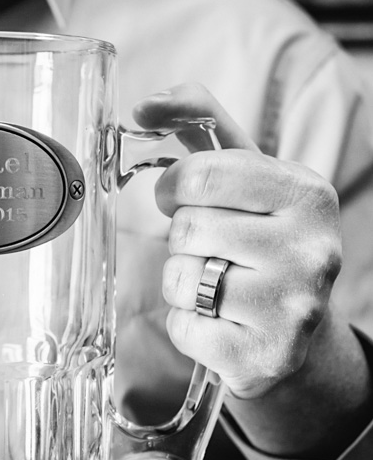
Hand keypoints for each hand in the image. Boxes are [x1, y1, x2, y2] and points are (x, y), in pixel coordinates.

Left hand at [134, 82, 342, 399]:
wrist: (293, 327)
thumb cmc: (257, 237)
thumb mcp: (243, 172)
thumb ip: (198, 121)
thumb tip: (146, 103)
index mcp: (307, 192)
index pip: (202, 174)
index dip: (174, 187)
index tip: (182, 197)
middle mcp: (313, 249)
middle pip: (187, 229)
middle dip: (184, 239)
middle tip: (212, 250)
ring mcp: (293, 307)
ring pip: (181, 279)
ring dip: (182, 282)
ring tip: (217, 284)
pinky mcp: (264, 356)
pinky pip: (183, 328)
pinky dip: (186, 325)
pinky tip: (219, 321)